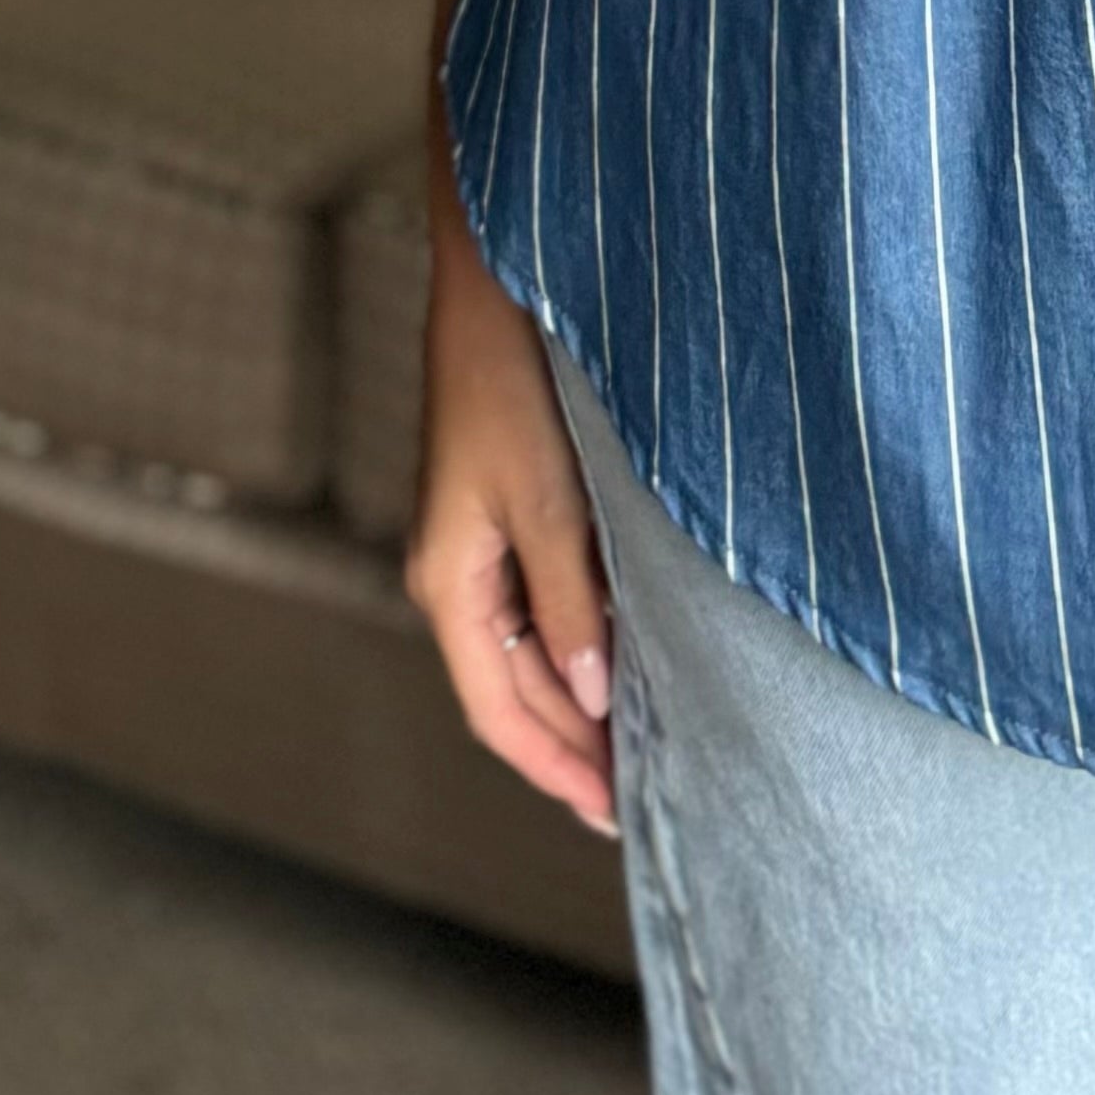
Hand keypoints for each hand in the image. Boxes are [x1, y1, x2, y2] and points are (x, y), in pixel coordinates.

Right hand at [406, 216, 617, 834]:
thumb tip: (590, 694)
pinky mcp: (511, 507)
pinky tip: (628, 653)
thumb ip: (571, 598)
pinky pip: (543, 601)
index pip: (499, 710)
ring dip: (579, 696)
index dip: (554, 767)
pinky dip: (582, 640)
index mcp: (450, 583)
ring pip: (531, 649)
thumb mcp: (550, 497)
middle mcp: (458, 574)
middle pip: (514, 690)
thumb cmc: (515, 380)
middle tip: (642, 793)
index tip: (612, 815)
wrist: (501, 279)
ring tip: (644, 741)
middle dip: (571, 745)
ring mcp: (482, 541)